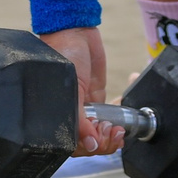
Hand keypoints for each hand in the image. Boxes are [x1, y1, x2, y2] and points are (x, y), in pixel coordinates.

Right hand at [41, 24, 123, 155]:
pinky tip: (121, 118)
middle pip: (88, 143)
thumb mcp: (70, 89)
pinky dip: (117, 118)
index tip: (101, 140)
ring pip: (100, 133)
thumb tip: (91, 144)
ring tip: (118, 129)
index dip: (89, 147)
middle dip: (104, 143)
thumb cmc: (62, 54)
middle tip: (113, 132)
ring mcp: (85, 108)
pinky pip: (108, 115)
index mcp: (55, 115)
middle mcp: (70, 114)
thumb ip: (79, 120)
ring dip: (112, 135)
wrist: (74, 30)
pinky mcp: (97, 97)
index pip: (73, 145)